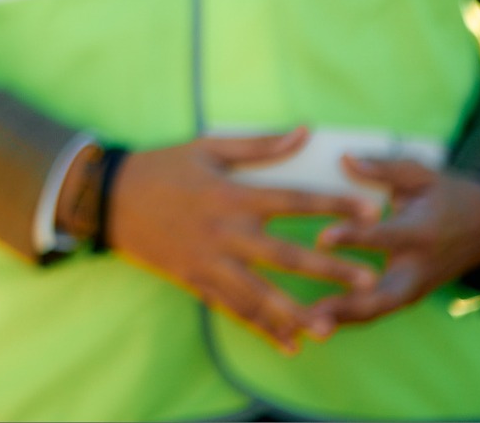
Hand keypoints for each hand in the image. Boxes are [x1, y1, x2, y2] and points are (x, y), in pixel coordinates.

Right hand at [97, 129, 379, 353]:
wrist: (108, 198)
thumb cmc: (162, 167)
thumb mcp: (208, 147)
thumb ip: (259, 145)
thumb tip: (304, 132)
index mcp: (232, 194)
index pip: (294, 200)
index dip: (334, 204)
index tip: (371, 211)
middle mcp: (225, 232)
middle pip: (286, 255)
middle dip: (330, 269)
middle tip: (369, 280)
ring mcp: (210, 261)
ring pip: (261, 293)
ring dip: (298, 312)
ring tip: (332, 326)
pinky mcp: (196, 281)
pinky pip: (234, 310)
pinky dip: (261, 328)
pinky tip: (289, 345)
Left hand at [301, 157, 479, 331]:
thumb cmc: (447, 194)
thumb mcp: (422, 174)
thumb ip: (384, 168)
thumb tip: (344, 158)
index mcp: (422, 232)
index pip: (385, 237)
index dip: (354, 238)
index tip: (321, 239)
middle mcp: (419, 267)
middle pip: (384, 295)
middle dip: (349, 305)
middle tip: (313, 312)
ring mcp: (416, 287)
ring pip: (378, 311)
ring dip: (344, 320)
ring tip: (305, 329)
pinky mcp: (408, 296)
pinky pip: (376, 311)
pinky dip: (348, 320)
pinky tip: (314, 325)